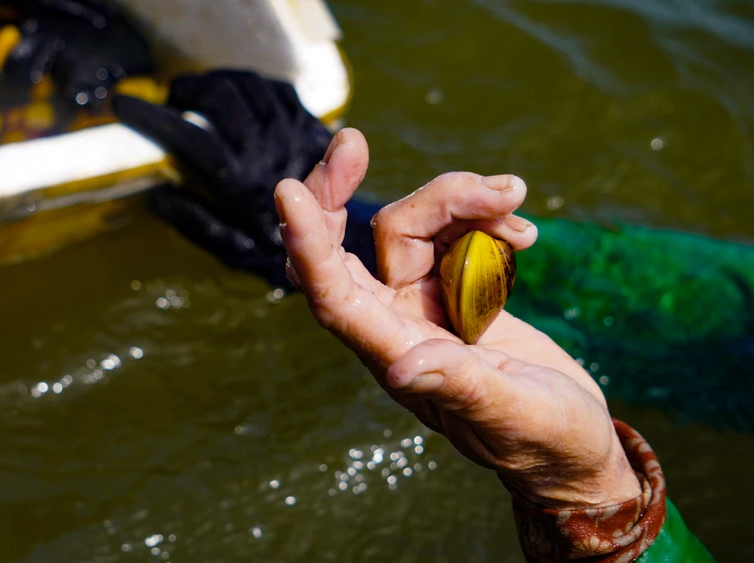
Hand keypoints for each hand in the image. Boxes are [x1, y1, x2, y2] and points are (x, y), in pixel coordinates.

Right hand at [112, 70, 333, 286]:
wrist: (335, 248)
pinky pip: (278, 89)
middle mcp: (268, 152)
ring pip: (250, 86)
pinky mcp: (311, 126)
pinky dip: (252, 86)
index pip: (189, 137)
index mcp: (240, 183)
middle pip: (222, 99)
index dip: (152, 117)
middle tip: (173, 98)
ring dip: (219, 83)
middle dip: (190, 90)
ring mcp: (293, 134)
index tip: (125, 104)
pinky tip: (238, 94)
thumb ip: (192, 219)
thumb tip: (156, 193)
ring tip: (200, 93)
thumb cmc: (273, 247)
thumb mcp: (226, 246)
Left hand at [275, 128, 641, 508]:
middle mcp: (395, 323)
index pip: (331, 296)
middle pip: (345, 244)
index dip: (306, 244)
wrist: (573, 446)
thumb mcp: (512, 416)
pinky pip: (452, 229)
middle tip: (352, 140)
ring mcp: (422, 302)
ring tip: (513, 199)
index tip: (286, 190)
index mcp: (395, 356)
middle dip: (339, 190)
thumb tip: (400, 367)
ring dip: (458, 199)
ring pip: (411, 224)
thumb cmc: (543, 444)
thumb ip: (460, 387)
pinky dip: (485, 216)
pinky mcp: (454, 288)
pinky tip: (525, 234)